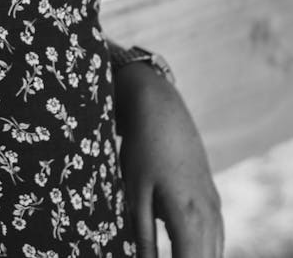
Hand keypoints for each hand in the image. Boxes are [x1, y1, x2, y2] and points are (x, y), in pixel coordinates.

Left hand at [114, 63, 223, 257]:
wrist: (160, 108)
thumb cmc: (142, 148)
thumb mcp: (135, 193)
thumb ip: (143, 236)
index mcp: (189, 216)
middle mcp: (208, 212)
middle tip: (162, 255)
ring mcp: (213, 202)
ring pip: (214, 249)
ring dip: (197, 255)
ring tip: (175, 249)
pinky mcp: (211, 194)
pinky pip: (215, 233)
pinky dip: (204, 247)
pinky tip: (187, 248)